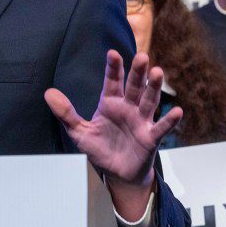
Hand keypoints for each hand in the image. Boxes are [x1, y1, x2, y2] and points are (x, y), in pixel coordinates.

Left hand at [45, 51, 181, 216]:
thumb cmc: (100, 148)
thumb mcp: (79, 132)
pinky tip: (177, 111)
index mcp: (110, 103)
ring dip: (153, 88)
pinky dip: (169, 120)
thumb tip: (48, 93)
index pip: (112, 81)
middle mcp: (128, 108)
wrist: (116, 173)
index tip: (112, 53)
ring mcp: (141, 121)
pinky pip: (160, 128)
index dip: (113, 68)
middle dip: (137, 72)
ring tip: (158, 72)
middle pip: (133, 87)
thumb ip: (66, 113)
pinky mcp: (150, 138)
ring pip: (148, 101)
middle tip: (141, 57)